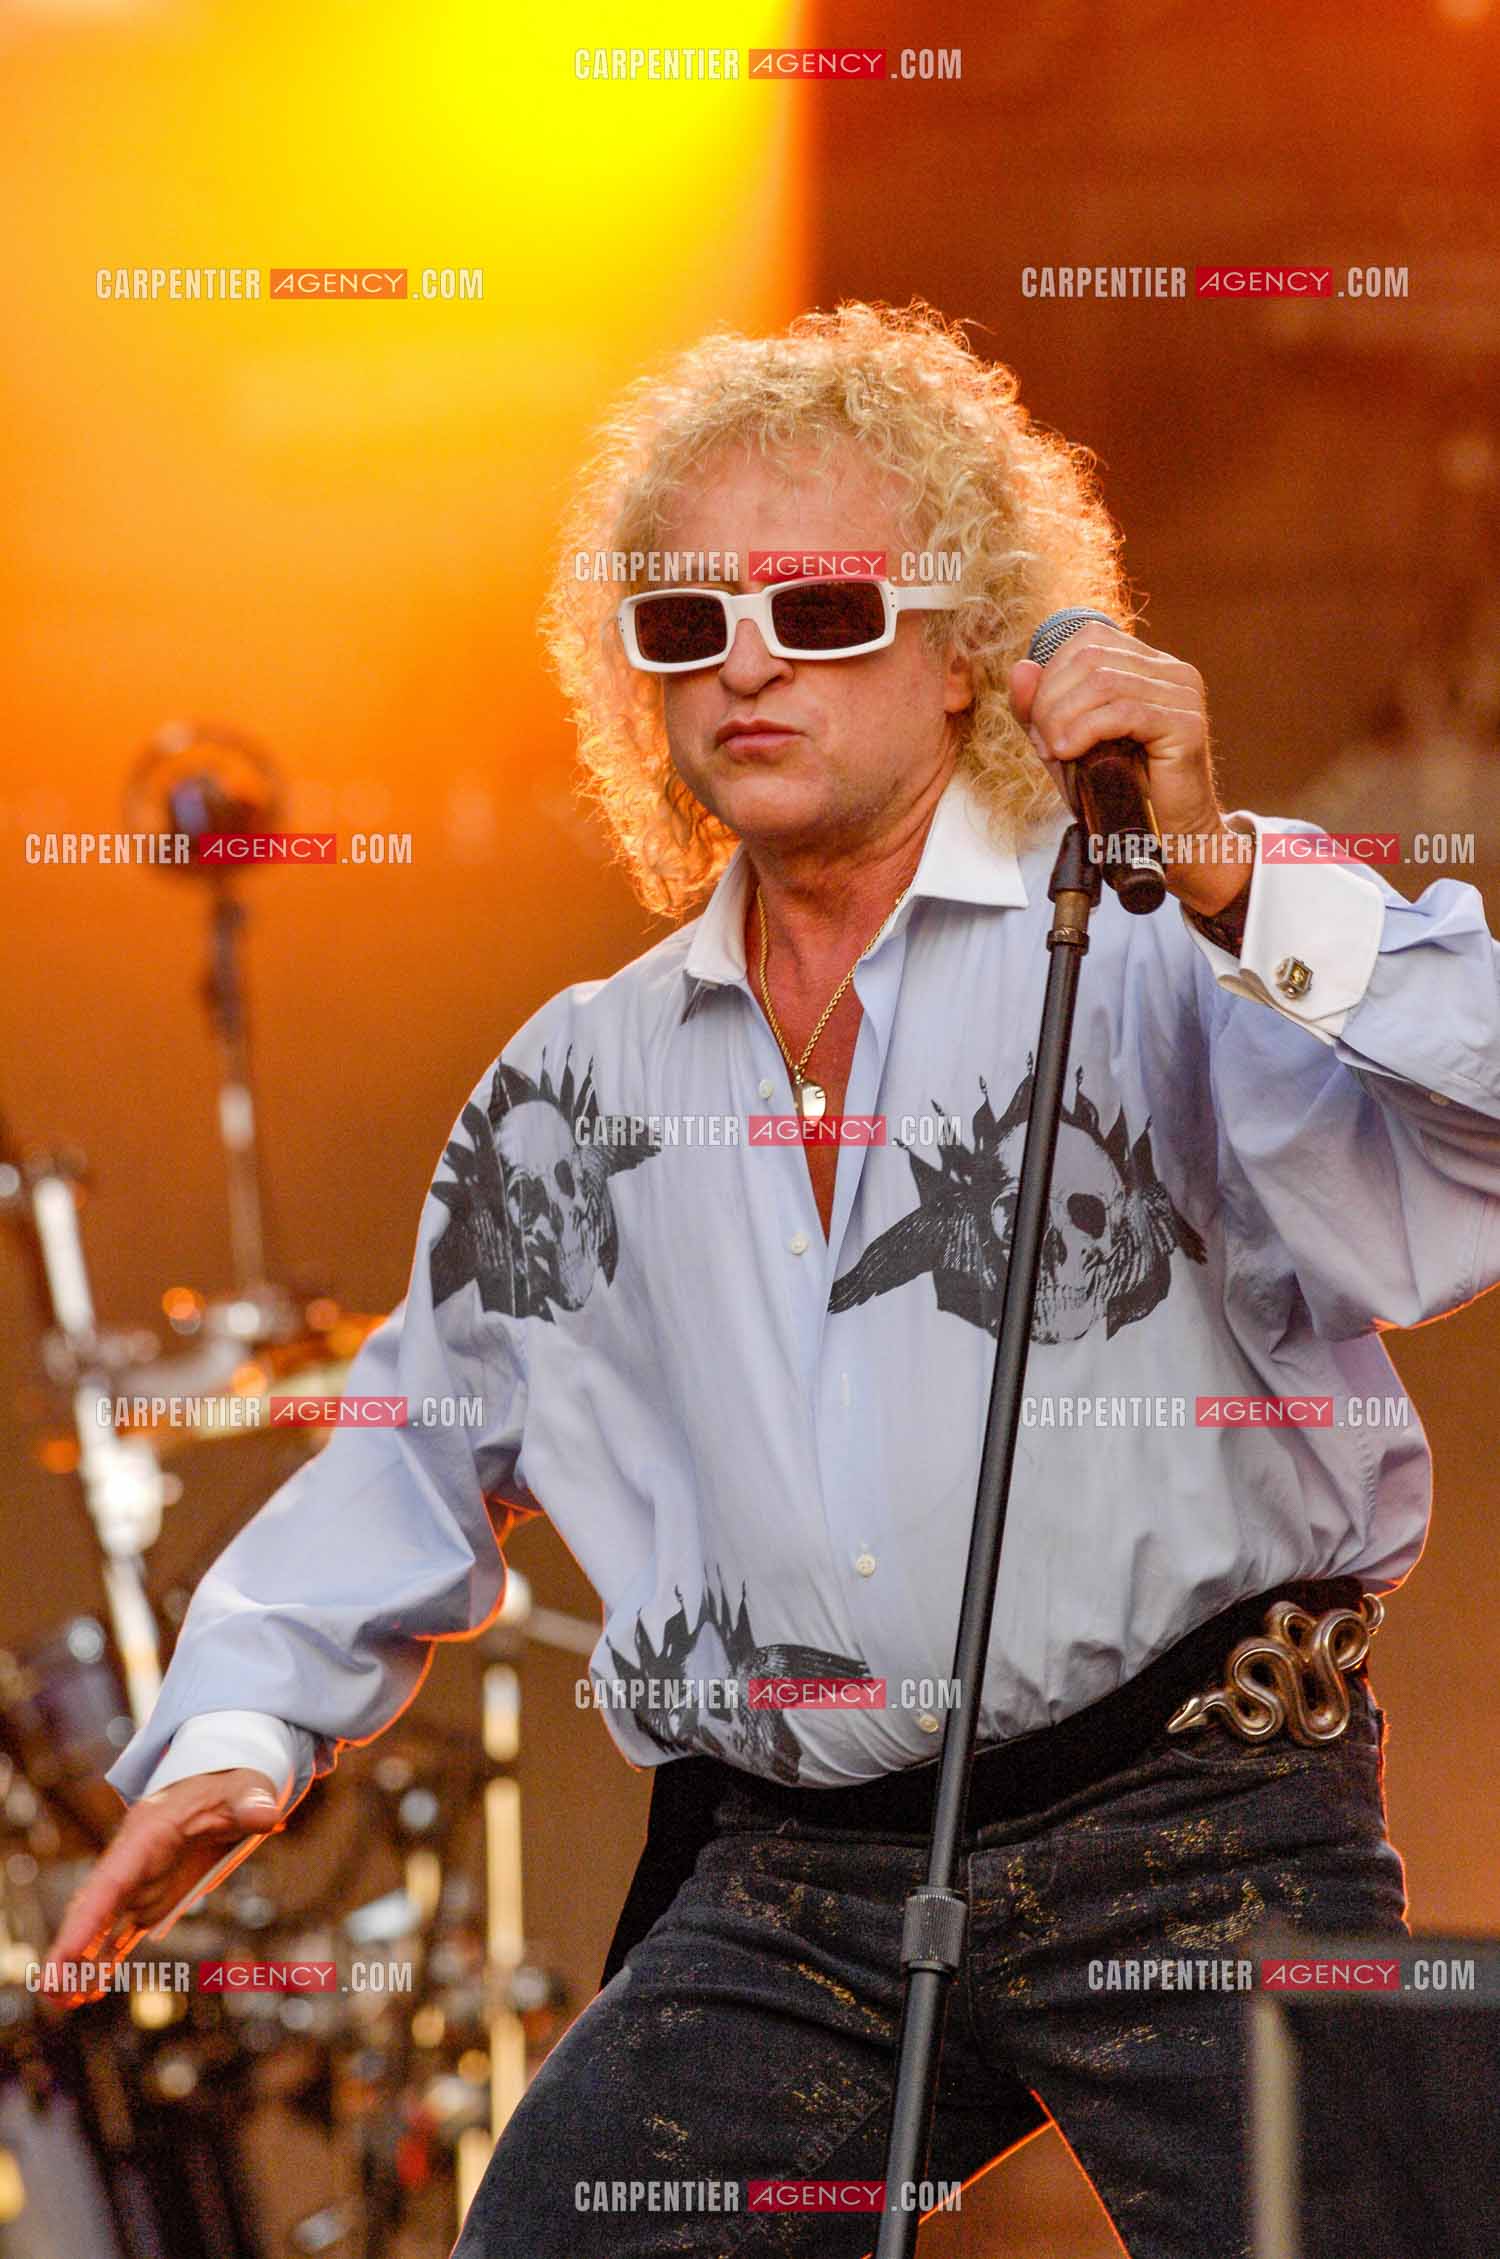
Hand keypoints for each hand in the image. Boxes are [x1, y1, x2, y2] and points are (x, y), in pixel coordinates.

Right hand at [42, 1767, 284, 2004]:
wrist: (223, 1783)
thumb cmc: (230, 1783)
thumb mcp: (244, 1787)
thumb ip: (251, 1803)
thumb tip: (268, 1815)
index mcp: (149, 1833)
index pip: (113, 1878)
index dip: (88, 1916)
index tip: (66, 1950)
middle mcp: (134, 1861)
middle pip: (95, 1906)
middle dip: (71, 1947)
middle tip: (52, 1989)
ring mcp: (141, 1882)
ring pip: (101, 1925)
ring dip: (82, 1961)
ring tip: (63, 2001)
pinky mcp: (153, 1898)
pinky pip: (121, 1933)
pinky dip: (105, 1961)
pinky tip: (89, 1991)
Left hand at [1009, 625, 1247, 915]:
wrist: (1167, 838)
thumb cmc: (1118, 792)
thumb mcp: (1066, 745)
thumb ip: (1040, 708)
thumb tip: (1020, 668)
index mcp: (1146, 664)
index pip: (1087, 640)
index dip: (1051, 677)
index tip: (1041, 726)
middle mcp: (1170, 670)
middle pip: (1091, 658)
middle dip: (1052, 701)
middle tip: (1046, 745)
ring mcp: (1183, 693)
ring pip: (1103, 682)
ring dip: (1064, 718)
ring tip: (1057, 752)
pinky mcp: (1186, 724)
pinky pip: (1123, 711)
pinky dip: (1085, 730)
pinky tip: (1070, 752)